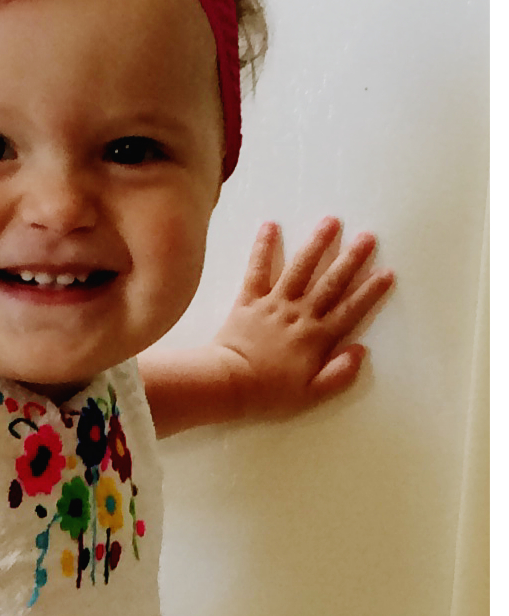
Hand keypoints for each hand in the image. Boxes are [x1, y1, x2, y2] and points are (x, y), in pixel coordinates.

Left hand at [212, 217, 394, 419]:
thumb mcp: (311, 394)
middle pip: (330, 283)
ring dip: (316, 244)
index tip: (387, 271)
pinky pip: (257, 269)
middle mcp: (299, 314)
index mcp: (317, 338)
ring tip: (331, 221)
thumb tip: (361, 350)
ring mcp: (274, 303)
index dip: (370, 291)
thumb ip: (339, 374)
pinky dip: (263, 247)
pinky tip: (270, 225)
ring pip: (300, 269)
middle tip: (368, 236)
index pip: (350, 310)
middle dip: (351, 259)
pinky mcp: (249, 299)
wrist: (228, 382)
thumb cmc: (269, 392)